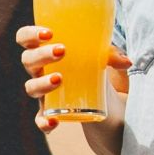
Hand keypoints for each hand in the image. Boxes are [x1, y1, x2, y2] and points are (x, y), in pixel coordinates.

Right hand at [15, 26, 131, 132]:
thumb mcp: (104, 58)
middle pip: (27, 60)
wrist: (105, 102)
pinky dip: (44, 122)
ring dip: (41, 82)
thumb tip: (127, 62)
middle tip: (62, 51)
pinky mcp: (52, 113)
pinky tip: (54, 121)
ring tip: (59, 79)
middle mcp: (40, 71)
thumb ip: (112, 55)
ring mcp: (44, 93)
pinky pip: (40, 119)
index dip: (30, 34)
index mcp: (47, 51)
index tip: (48, 32)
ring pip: (31, 87)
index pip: (26, 39)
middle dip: (41, 55)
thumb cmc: (96, 69)